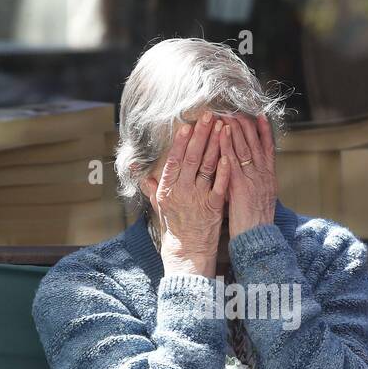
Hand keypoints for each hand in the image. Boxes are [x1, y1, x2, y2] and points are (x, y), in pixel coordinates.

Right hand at [153, 111, 228, 276]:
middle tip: (209, 116)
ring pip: (207, 167)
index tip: (187, 125)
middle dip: (201, 135)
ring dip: (215, 145)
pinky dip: (224, 170)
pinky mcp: (214, 207)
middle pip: (192, 158)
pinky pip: (220, 185)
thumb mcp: (159, 207)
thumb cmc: (175, 228)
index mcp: (167, 189)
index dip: (181, 142)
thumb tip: (139, 172)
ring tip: (223, 127)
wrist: (187, 252)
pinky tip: (229, 155)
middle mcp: (182, 192)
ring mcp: (198, 199)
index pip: (174, 160)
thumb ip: (152, 188)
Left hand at [224, 114, 277, 238]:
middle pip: (255, 143)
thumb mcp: (263, 200)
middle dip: (246, 124)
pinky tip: (221, 133)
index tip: (259, 115)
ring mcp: (252, 178)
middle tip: (237, 108)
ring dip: (235, 129)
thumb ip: (258, 185)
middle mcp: (263, 174)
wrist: (258, 238)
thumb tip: (252, 175)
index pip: (268, 148)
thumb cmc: (257, 224)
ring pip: (244, 148)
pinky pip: (232, 161)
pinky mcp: (240, 185)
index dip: (264, 131)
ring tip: (227, 113)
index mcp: (269, 177)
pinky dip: (227, 145)